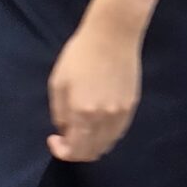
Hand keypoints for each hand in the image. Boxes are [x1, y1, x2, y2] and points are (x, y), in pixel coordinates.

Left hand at [47, 12, 143, 162]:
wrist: (113, 34)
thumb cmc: (80, 55)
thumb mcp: (58, 84)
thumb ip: (60, 113)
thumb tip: (66, 129)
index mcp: (83, 113)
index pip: (74, 151)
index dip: (60, 151)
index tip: (54, 138)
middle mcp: (105, 118)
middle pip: (92, 152)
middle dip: (76, 151)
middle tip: (66, 136)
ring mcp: (122, 112)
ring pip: (108, 144)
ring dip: (92, 144)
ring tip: (82, 129)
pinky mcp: (132, 104)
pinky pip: (119, 131)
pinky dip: (106, 135)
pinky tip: (98, 122)